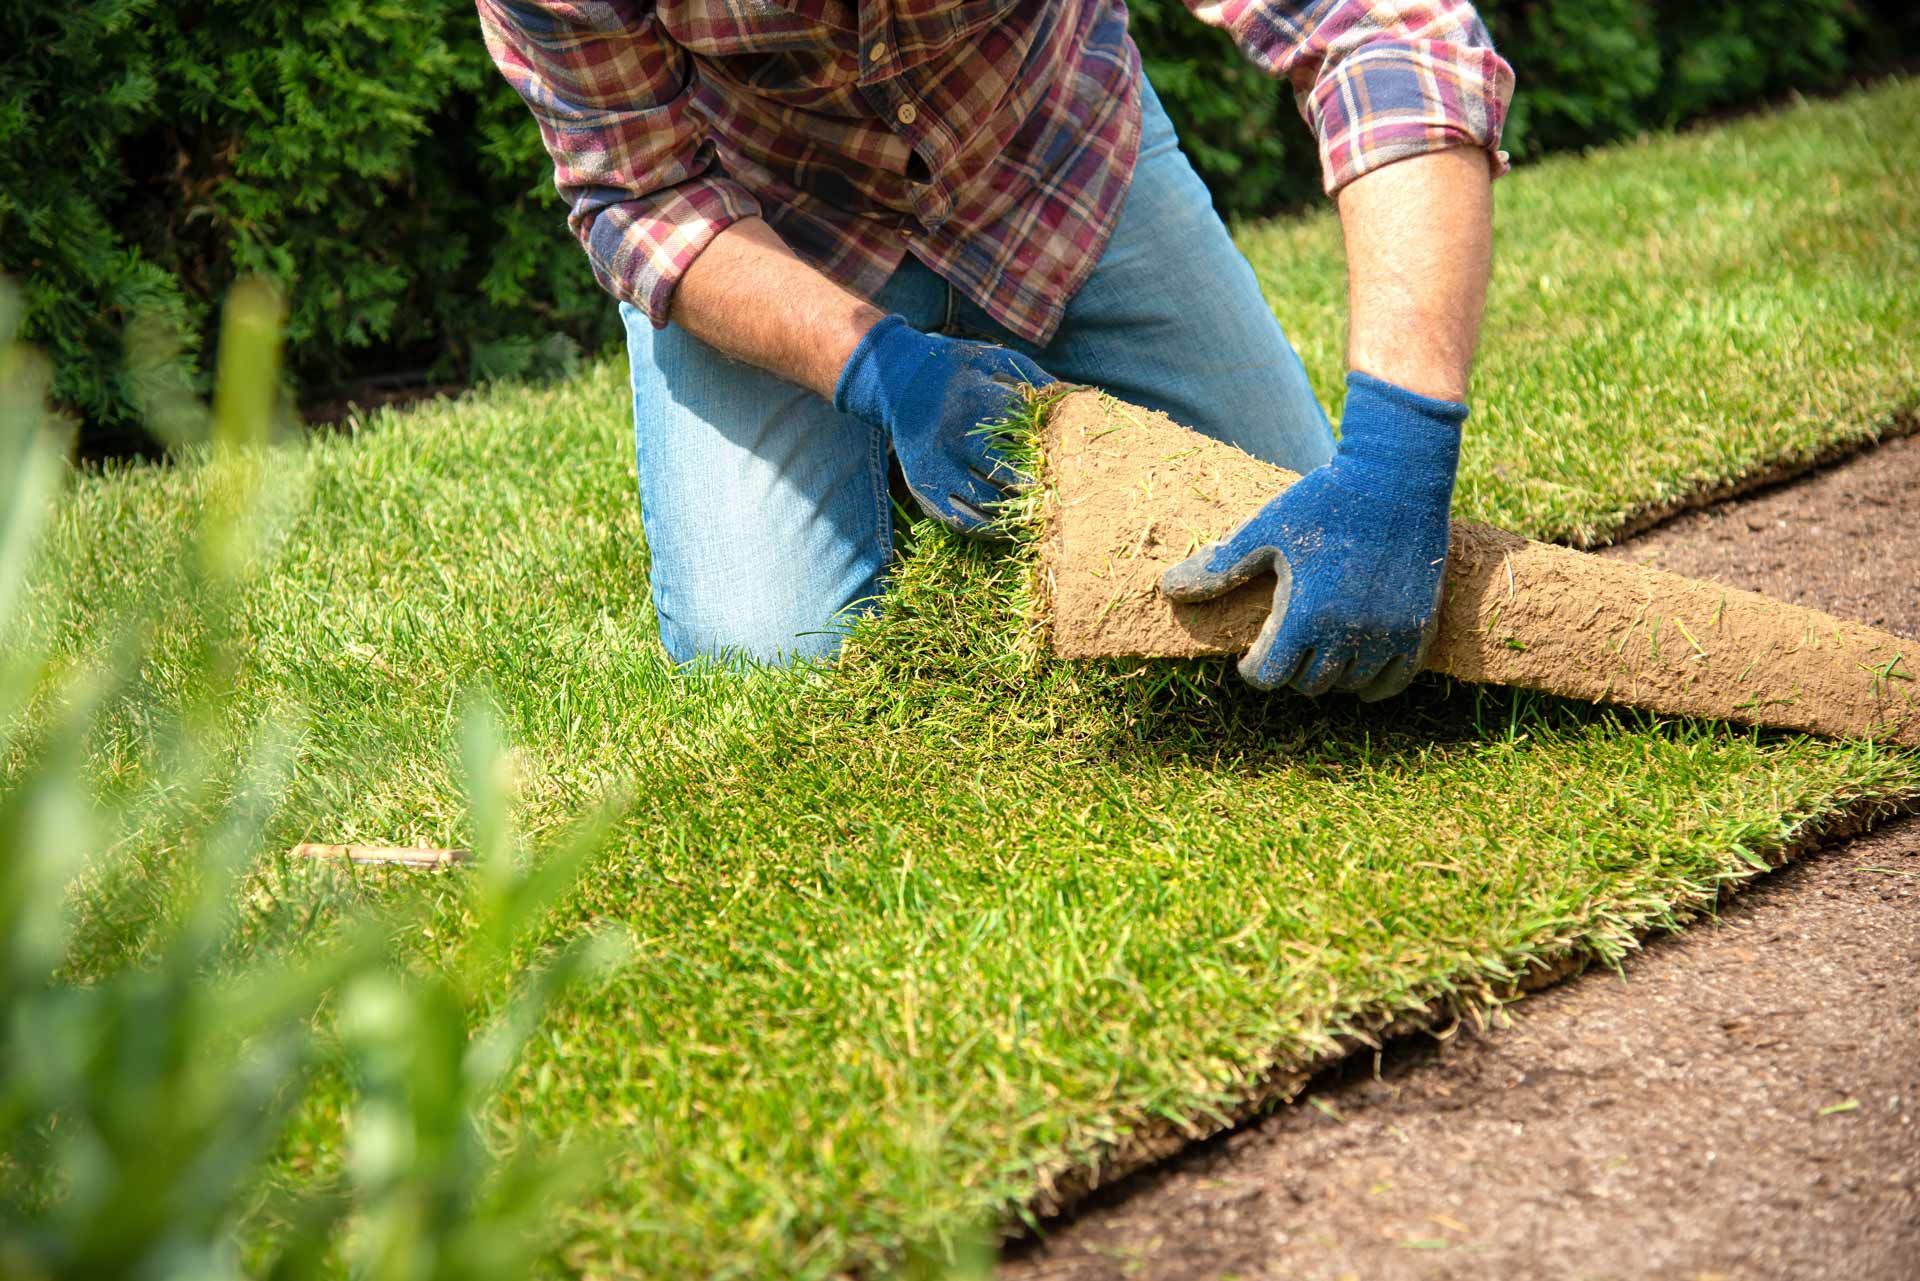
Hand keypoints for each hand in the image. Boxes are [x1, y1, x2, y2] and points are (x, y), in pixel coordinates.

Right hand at [834, 314, 1053, 534]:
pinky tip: (1007, 522)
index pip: (1026, 432)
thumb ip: (1033, 379)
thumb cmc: (957, 371)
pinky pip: (962, 519)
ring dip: (1018, 510)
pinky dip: (989, 527)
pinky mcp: (923, 488)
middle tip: (1060, 493)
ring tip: (1038, 511)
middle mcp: (952, 435)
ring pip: (988, 502)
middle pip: (1009, 472)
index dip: (1053, 448)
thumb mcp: (993, 359)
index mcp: (974, 399)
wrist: (897, 382)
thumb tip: (1077, 400)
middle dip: (1039, 484)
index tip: (1072, 460)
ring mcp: (935, 465)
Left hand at [1160, 371, 1466, 699]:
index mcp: (1305, 614)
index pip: (1270, 675)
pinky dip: (1372, 684)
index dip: (1254, 669)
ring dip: (1329, 674)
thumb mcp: (1265, 529)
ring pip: (1348, 684)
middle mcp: (1348, 633)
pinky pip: (1393, 682)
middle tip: (1285, 647)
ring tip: (1317, 650)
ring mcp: (1388, 633)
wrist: (1396, 477)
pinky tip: (1357, 673)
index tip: (1251, 657)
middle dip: (1290, 669)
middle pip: (1309, 684)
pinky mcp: (1419, 628)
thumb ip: (1220, 566)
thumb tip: (1168, 587)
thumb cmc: (1323, 500)